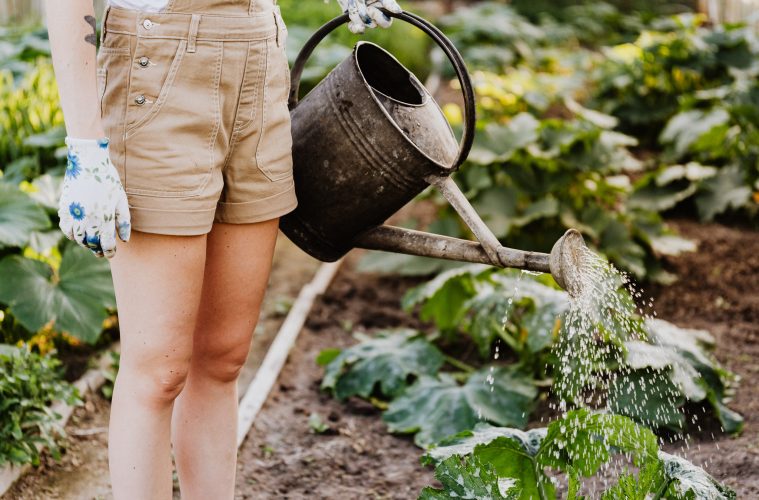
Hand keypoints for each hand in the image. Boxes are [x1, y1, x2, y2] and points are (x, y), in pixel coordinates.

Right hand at [58, 137, 130, 257]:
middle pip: (91, 243)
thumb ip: (124, 221)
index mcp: (104, 218)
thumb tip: (125, 240)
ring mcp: (74, 214)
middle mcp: (87, 219)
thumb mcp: (121, 199)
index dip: (109, 251)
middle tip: (101, 251)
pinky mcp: (64, 208)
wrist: (87, 162)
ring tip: (91, 243)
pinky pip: (65, 228)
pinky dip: (71, 234)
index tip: (111, 253)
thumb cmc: (108, 180)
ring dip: (84, 243)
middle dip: (97, 250)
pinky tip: (78, 233)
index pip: (106, 244)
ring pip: (77, 239)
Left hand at [337, 0, 401, 33]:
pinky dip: (353, 23)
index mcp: (383, 11)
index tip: (370, 8)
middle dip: (366, 15)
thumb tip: (398, 11)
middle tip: (363, 6)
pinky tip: (350, 15)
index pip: (386, 23)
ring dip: (356, 12)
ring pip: (362, 25)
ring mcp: (364, 22)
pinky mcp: (354, 23)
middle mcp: (375, 18)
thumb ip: (388, 3)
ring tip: (355, 2)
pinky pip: (355, 29)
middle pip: (373, 25)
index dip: (378, 18)